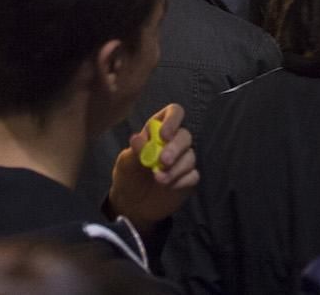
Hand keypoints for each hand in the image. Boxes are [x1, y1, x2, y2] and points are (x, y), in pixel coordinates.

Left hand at [108, 103, 198, 229]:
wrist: (132, 206)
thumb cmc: (128, 176)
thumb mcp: (126, 163)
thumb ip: (134, 150)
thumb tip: (137, 138)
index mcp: (157, 130)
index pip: (174, 113)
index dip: (172, 120)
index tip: (164, 135)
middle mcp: (173, 142)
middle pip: (185, 135)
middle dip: (175, 148)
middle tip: (163, 161)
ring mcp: (182, 160)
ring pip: (190, 157)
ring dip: (176, 168)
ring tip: (159, 180)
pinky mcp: (188, 179)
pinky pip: (193, 175)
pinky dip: (183, 180)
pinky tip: (170, 187)